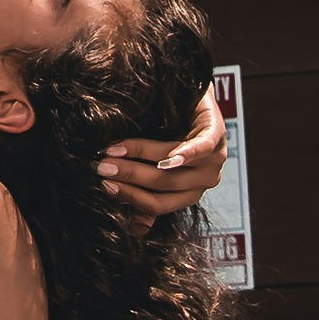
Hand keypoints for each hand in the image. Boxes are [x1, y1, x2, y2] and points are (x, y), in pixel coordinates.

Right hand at [98, 85, 226, 235]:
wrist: (189, 90)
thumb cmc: (169, 128)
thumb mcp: (156, 161)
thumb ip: (148, 191)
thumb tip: (133, 229)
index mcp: (189, 192)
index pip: (157, 205)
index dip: (129, 196)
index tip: (103, 184)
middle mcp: (203, 181)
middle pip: (161, 186)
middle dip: (128, 176)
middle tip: (101, 167)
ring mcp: (213, 160)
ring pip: (172, 168)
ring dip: (140, 159)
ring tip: (113, 151)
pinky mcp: (217, 135)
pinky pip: (202, 148)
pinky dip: (186, 154)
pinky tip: (171, 158)